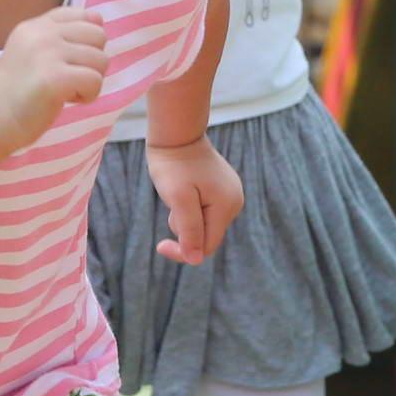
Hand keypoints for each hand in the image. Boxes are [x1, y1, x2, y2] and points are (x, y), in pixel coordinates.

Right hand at [0, 8, 109, 144]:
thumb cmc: (18, 90)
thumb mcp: (34, 50)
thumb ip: (61, 34)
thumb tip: (99, 20)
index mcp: (36, 25)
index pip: (85, 15)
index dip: (87, 40)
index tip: (68, 61)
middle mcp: (41, 33)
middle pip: (99, 36)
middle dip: (92, 61)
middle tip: (69, 78)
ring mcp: (47, 53)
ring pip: (101, 60)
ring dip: (89, 81)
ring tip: (64, 90)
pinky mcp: (55, 78)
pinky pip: (95, 81)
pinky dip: (88, 96)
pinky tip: (66, 100)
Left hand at [147, 133, 244, 263]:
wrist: (177, 135)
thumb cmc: (174, 166)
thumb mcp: (178, 199)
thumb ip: (189, 229)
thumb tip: (195, 260)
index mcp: (227, 206)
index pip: (207, 246)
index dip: (184, 252)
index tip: (160, 246)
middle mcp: (235, 202)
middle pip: (207, 236)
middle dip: (185, 230)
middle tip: (171, 207)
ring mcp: (231, 195)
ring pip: (206, 224)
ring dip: (187, 219)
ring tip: (178, 195)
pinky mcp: (224, 190)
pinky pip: (207, 212)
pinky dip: (192, 209)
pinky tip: (186, 191)